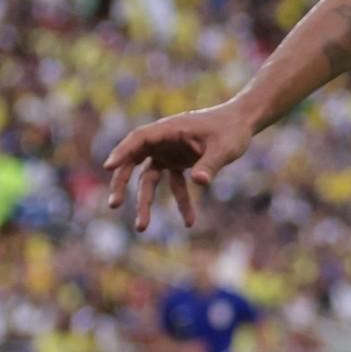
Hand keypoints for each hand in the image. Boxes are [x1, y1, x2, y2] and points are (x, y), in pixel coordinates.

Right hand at [102, 98, 255, 232]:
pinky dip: (181, 202)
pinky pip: (174, 184)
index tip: (108, 167)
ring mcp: (168, 152)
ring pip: (149, 178)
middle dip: (122, 183)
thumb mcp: (224, 147)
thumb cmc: (232, 130)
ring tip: (142, 228)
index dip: (122, 152)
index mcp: (169, 129)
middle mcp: (163, 141)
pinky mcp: (178, 163)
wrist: (242, 123)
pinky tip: (190, 221)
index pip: (139, 138)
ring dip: (146, 202)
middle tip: (114, 205)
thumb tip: (199, 182)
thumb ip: (210, 164)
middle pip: (134, 161)